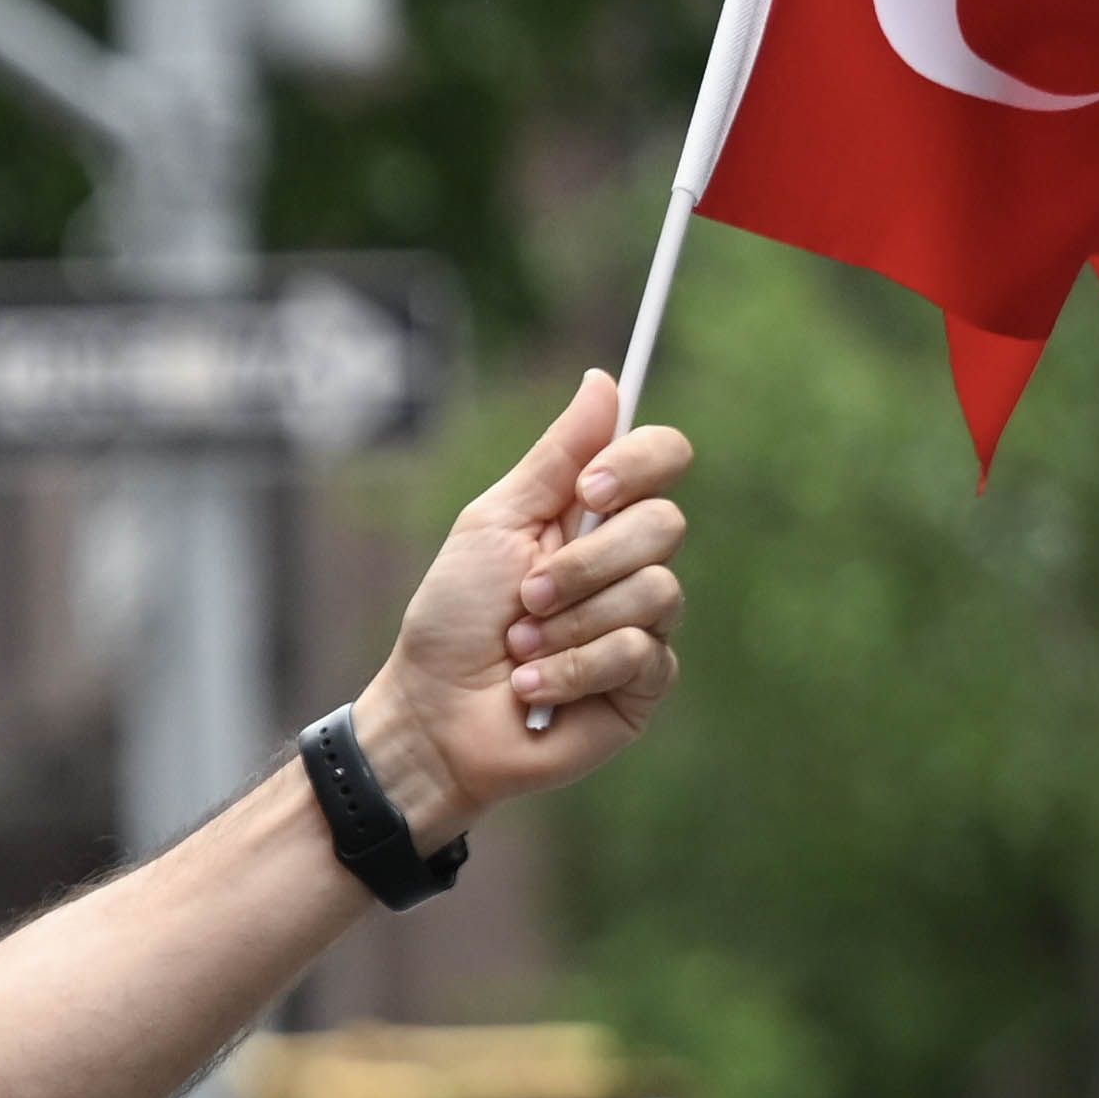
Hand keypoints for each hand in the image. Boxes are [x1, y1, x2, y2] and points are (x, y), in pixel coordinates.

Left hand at [352, 372, 693, 832]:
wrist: (433, 716)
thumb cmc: (452, 619)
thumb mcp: (493, 525)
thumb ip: (556, 459)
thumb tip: (604, 380)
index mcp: (592, 516)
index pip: (661, 458)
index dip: (638, 464)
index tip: (590, 489)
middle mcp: (628, 562)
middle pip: (664, 524)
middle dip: (583, 564)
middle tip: (525, 597)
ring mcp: (643, 622)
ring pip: (657, 591)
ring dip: (570, 623)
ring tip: (521, 648)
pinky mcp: (645, 681)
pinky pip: (641, 652)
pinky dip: (572, 668)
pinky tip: (534, 687)